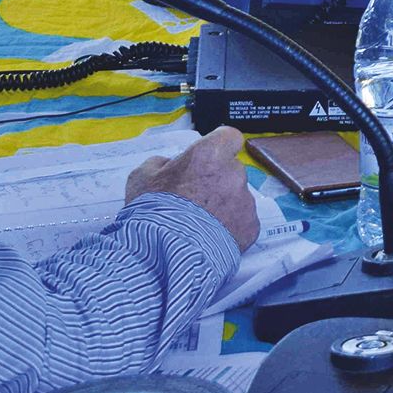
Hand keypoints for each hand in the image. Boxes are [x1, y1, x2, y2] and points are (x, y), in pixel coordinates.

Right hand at [125, 126, 258, 250]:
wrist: (165, 254)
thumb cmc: (152, 212)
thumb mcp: (141, 177)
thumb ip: (160, 163)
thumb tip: (170, 164)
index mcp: (210, 154)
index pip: (229, 137)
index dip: (219, 147)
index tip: (209, 159)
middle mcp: (233, 173)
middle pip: (232, 170)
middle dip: (217, 181)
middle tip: (195, 200)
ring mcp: (245, 200)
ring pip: (238, 197)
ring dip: (224, 205)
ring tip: (199, 224)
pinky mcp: (251, 226)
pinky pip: (243, 221)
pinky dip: (231, 228)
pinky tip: (209, 237)